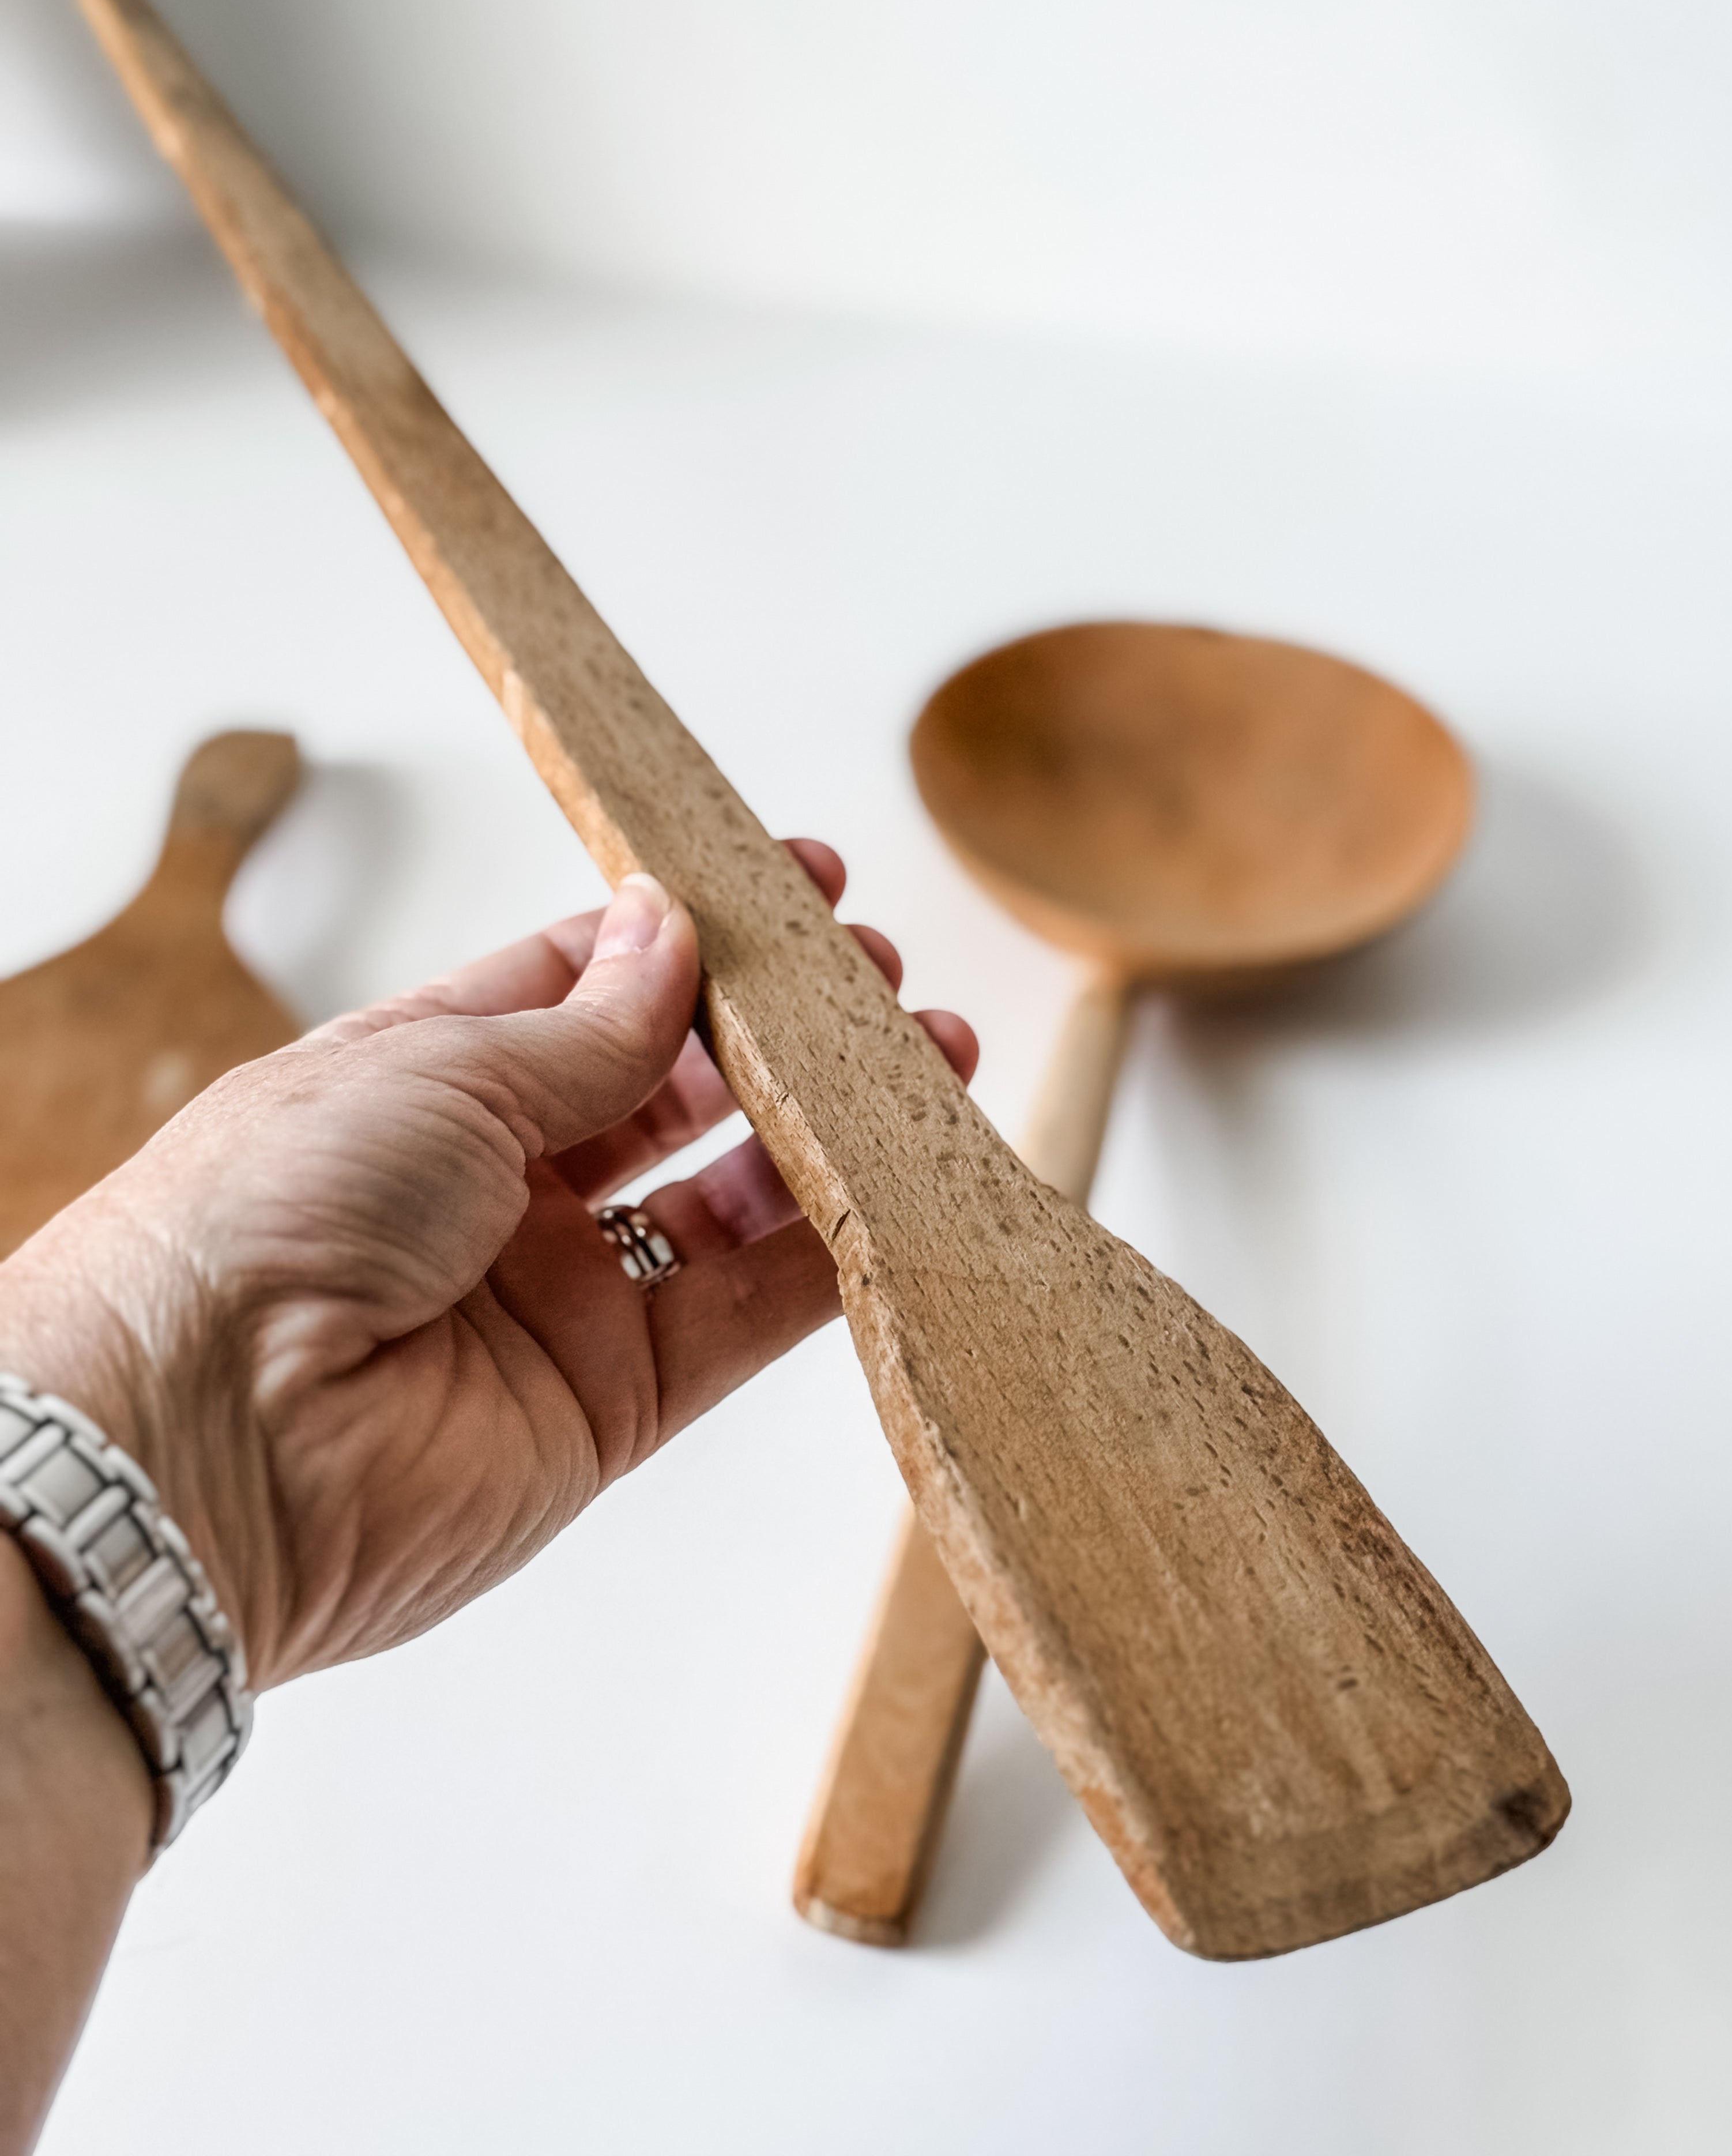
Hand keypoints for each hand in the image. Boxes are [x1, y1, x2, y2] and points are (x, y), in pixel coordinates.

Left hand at [0, 844, 974, 1692]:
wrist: (205, 1444)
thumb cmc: (272, 1213)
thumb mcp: (438, 1069)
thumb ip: (584, 1025)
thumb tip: (670, 933)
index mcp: (429, 1078)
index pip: (590, 987)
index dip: (696, 938)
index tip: (796, 888)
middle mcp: (499, 1185)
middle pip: (676, 1090)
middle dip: (780, 1030)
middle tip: (876, 976)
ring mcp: (561, 1294)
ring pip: (730, 1201)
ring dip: (826, 1135)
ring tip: (926, 1061)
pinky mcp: (612, 1403)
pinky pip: (746, 1316)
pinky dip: (828, 1258)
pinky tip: (896, 1187)